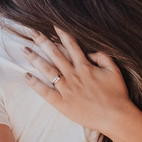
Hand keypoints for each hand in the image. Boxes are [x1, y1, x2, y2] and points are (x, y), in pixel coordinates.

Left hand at [23, 27, 137, 137]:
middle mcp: (73, 75)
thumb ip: (103, 57)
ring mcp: (66, 89)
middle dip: (43, 41)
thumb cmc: (117, 94)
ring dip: (35, 59)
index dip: (62, 34)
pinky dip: (35, 84)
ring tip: (24, 50)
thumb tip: (90, 52)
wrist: (116, 117)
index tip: (53, 25)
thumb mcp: (114, 70)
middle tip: (32, 31)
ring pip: (48, 70)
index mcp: (85, 66)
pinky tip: (26, 76)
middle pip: (55, 54)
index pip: (71, 46)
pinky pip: (45, 92)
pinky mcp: (62, 103)